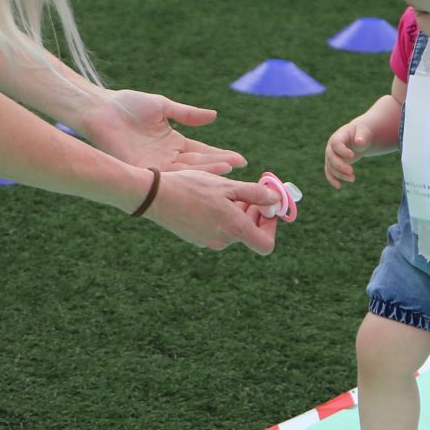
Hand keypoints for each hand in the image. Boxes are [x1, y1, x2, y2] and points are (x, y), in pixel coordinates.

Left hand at [80, 90, 245, 174]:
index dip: (220, 155)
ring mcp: (156, 165)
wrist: (101, 109)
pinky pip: (168, 175)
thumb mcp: (164, 107)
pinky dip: (185, 176)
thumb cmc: (129, 105)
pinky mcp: (143, 169)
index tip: (240, 159)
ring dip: (207, 172)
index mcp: (172, 143)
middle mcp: (167, 157)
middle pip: (198, 165)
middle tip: (241, 169)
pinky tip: (200, 176)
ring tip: (228, 172)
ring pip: (187, 172)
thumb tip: (214, 116)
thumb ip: (188, 114)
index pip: (202, 152)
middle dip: (220, 166)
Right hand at [144, 170, 279, 253]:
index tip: (268, 207)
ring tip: (227, 191)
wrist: (154, 196)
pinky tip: (209, 198)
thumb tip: (276, 200)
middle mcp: (222, 241)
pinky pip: (216, 229)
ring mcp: (207, 241)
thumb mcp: (227, 186)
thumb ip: (255, 194)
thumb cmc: (191, 187)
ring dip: (238, 212)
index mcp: (234, 229)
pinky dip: (221, 215)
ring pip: (232, 230)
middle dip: (255, 213)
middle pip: (249, 233)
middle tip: (251, 191)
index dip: (271, 226)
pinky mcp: (195, 238)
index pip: (266, 244)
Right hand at [324, 116, 374, 187]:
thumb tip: (360, 142)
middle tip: (352, 171)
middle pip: (331, 157)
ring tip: (353, 179)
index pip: (335, 144)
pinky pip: (329, 172)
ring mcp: (330, 156)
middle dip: (340, 165)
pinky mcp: (332, 164)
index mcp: (338, 137)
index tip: (352, 156)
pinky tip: (339, 186)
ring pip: (330, 167)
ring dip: (340, 174)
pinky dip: (332, 179)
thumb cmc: (360, 134)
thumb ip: (362, 136)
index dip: (342, 151)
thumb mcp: (363, 132)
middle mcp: (331, 147)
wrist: (356, 138)